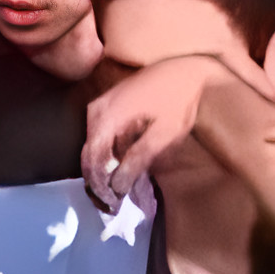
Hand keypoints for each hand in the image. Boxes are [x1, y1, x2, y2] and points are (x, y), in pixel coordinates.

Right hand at [83, 54, 229, 210]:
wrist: (185, 67)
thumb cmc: (178, 100)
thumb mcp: (164, 133)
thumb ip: (138, 160)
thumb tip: (117, 186)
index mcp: (106, 118)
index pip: (92, 161)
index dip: (100, 187)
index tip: (113, 205)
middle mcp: (95, 111)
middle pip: (88, 156)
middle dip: (99, 181)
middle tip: (114, 202)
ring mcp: (99, 106)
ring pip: (92, 147)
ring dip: (103, 169)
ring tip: (118, 188)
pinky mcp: (107, 105)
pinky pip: (99, 136)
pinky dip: (107, 154)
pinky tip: (121, 166)